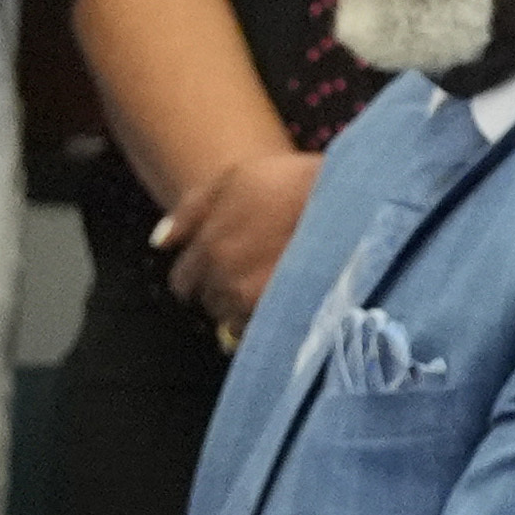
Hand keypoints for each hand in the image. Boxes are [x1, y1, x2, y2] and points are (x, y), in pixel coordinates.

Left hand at [157, 144, 323, 328]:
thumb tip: (159, 244)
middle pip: (210, 303)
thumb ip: (189, 212)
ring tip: (274, 283)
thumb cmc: (293, 183)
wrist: (354, 200)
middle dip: (223, 290)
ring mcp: (258, 303)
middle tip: (254, 270)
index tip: (222, 265)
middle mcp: (226, 281)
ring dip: (246, 308)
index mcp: (208, 249)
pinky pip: (264, 334)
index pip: (184, 283)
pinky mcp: (289, 319)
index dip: (201, 274)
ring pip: (234, 321)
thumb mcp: (233, 180)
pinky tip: (288, 300)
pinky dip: (270, 323)